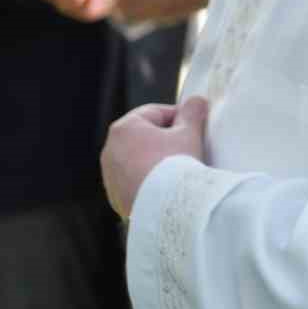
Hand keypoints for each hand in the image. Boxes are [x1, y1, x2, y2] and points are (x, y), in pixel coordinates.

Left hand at [102, 96, 207, 217]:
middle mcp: (110, 149)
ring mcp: (109, 174)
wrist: (165, 207)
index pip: (157, 112)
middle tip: (188, 147)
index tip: (194, 127)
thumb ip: (193, 111)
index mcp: (124, 127)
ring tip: (177, 169)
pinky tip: (166, 185)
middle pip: (145, 135)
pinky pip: (134, 180)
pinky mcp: (114, 195)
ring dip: (156, 159)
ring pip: (139, 158)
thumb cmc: (177, 163)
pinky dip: (148, 179)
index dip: (180, 117)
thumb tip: (196, 101)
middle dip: (166, 139)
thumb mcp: (190, 132)